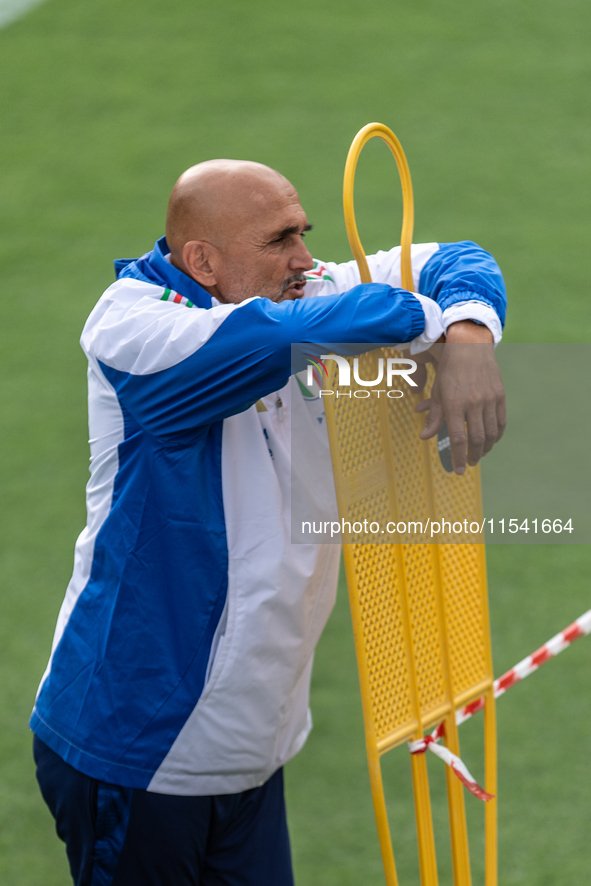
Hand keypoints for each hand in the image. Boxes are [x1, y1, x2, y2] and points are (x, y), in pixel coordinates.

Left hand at [414, 321, 505, 474]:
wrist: (470, 346)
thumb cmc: (449, 369)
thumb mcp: (437, 392)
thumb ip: (433, 416)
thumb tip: (425, 437)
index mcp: (454, 403)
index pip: (457, 438)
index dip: (458, 457)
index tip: (458, 471)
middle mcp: (473, 403)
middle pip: (476, 439)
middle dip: (472, 456)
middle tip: (468, 464)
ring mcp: (489, 399)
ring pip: (490, 433)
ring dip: (485, 448)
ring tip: (478, 455)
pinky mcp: (500, 395)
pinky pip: (500, 422)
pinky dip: (496, 435)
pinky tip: (491, 441)